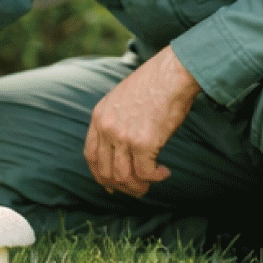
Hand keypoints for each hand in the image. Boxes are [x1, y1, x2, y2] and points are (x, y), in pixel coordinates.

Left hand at [84, 46, 200, 197]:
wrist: (172, 73)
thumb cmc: (155, 83)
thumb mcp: (122, 98)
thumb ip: (116, 120)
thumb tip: (123, 146)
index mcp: (99, 116)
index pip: (91, 155)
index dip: (100, 174)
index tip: (110, 184)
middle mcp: (106, 128)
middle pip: (105, 170)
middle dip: (121, 186)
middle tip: (137, 189)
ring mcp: (123, 136)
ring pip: (124, 176)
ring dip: (138, 186)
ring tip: (151, 183)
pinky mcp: (143, 143)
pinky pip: (145, 173)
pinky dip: (155, 177)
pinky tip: (164, 172)